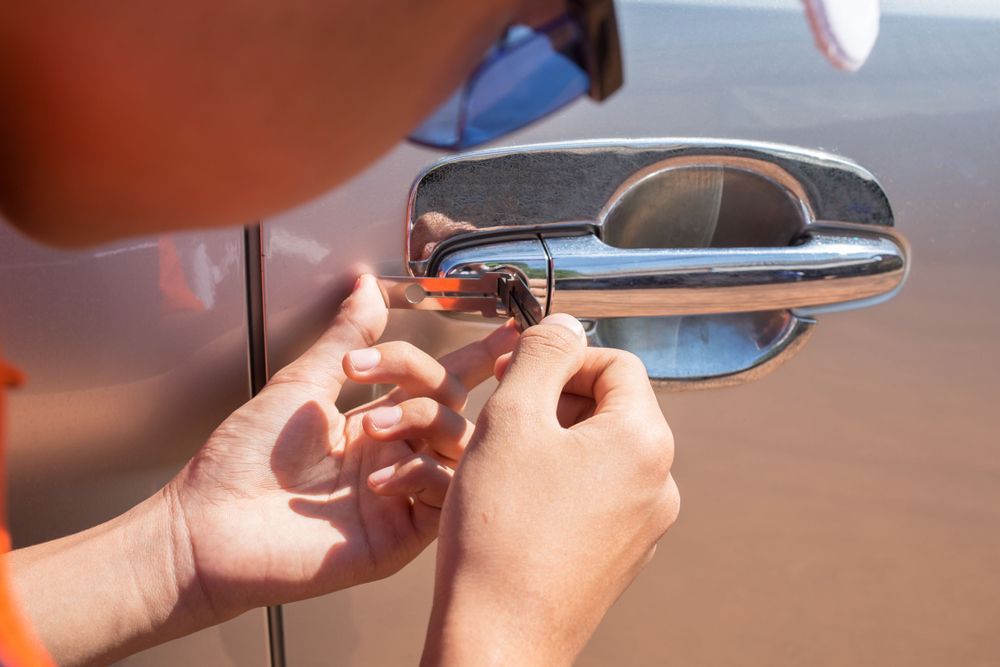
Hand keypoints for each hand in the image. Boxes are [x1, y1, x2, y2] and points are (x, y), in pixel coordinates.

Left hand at [165, 274, 518, 622]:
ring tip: (372, 429)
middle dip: (427, 378)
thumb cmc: (242, 459)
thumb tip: (366, 286)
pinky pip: (444, 497)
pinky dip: (422, 476)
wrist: (209, 525)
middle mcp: (396, 455)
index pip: (441, 383)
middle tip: (379, 371)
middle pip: (455, 404)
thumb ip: (347, 336)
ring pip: (458, 447)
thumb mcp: (301, 383)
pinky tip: (379, 477)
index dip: (479, 357)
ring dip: (423, 422)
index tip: (509, 330)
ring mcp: (401, 494)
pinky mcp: (400, 536)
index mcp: (375, 421)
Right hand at [422, 314, 679, 666]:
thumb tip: (565, 324)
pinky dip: (562, 485)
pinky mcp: (623, 555)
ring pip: (602, 453)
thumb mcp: (512, 418)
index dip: (562, 360)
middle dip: (557, 402)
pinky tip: (519, 505)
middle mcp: (660, 482)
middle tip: (505, 421)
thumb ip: (541, 355)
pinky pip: (598, 496)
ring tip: (506, 466)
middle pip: (612, 408)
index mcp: (643, 441)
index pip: (616, 363)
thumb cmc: (501, 533)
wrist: (500, 637)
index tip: (518, 376)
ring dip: (556, 443)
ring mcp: (646, 524)